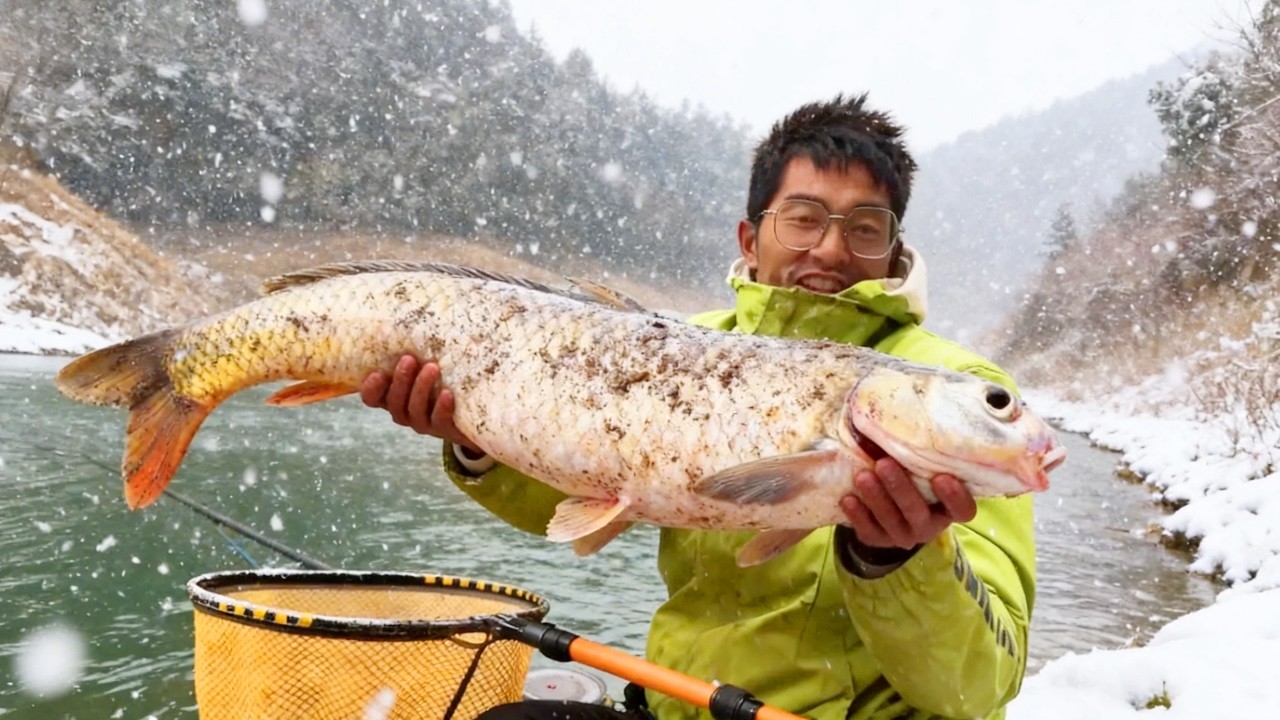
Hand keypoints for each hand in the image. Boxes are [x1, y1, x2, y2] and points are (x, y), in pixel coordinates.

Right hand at [359, 355, 481, 453]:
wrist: (473, 411)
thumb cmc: (444, 377)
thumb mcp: (427, 361)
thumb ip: (419, 346)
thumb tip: (418, 306)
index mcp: (394, 396)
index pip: (372, 398)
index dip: (371, 388)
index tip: (377, 372)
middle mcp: (405, 412)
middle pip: (394, 402)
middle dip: (400, 380)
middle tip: (409, 359)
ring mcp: (424, 423)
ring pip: (414, 411)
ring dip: (421, 388)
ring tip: (432, 368)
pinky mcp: (445, 430)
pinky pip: (439, 421)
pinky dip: (441, 408)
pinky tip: (448, 393)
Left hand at [838, 457, 976, 549]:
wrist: (886, 506)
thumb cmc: (912, 476)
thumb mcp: (923, 467)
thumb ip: (925, 453)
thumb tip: (913, 409)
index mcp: (948, 509)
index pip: (963, 511)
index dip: (955, 498)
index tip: (942, 477)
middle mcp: (929, 526)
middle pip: (919, 513)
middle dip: (900, 488)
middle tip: (884, 464)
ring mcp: (903, 535)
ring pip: (891, 521)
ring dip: (876, 498)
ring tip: (862, 476)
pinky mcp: (878, 539)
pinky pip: (868, 531)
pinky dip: (857, 515)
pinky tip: (848, 499)